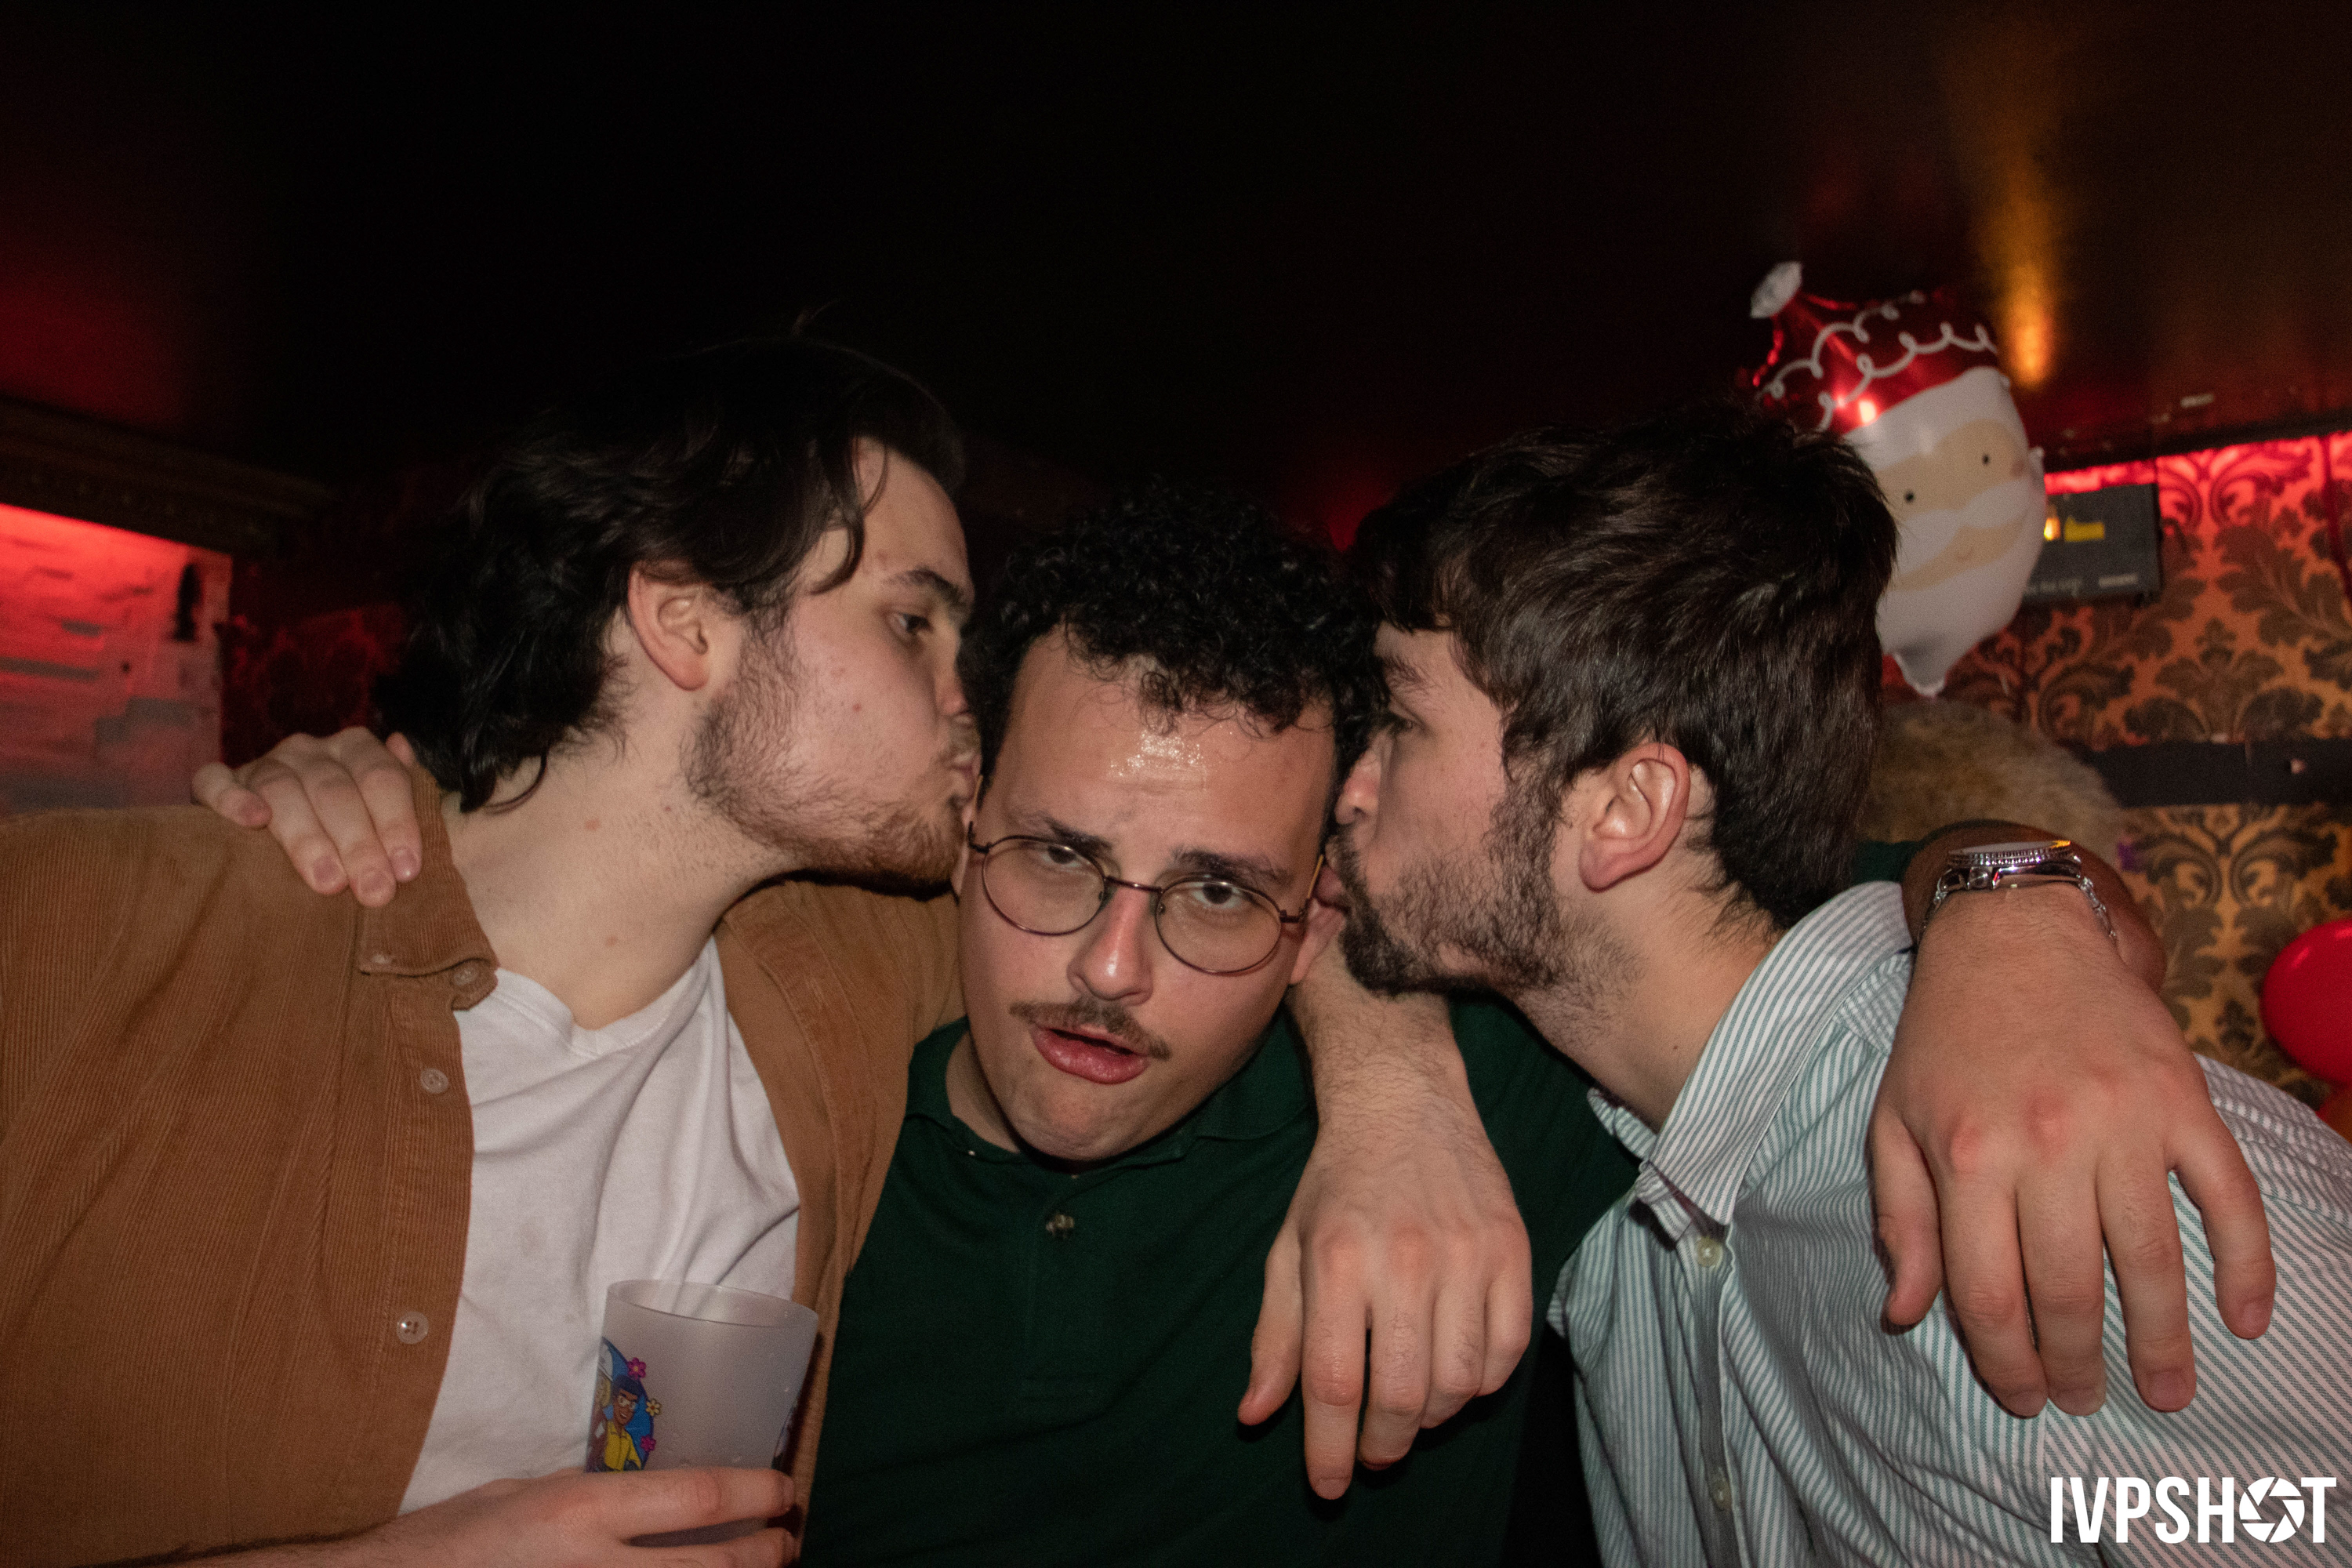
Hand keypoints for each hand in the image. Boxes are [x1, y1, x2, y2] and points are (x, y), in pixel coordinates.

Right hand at [192, 729, 424, 906]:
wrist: (289, 839)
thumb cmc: (352, 833)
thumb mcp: (387, 811)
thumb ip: (404, 787)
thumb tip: (402, 746)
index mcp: (356, 749)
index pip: (382, 777)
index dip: (398, 822)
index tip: (407, 871)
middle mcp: (310, 750)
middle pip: (336, 789)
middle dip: (359, 843)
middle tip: (374, 891)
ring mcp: (264, 764)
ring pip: (282, 790)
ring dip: (308, 837)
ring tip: (329, 882)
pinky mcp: (219, 784)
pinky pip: (216, 781)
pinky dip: (233, 798)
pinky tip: (254, 821)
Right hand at [203, 1465, 794, 1564]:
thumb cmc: (448, 1542)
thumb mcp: (521, 1495)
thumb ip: (588, 1499)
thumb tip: (650, 1500)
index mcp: (579, 1510)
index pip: (699, 1494)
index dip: (758, 1491)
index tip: (784, 1489)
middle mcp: (594, 1567)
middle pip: (714, 1566)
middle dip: (765, 1553)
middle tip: (787, 1541)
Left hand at [1242, 929, 1530, 1498]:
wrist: (1406, 1101)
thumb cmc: (1338, 1184)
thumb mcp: (1288, 1250)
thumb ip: (1275, 1336)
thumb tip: (1257, 1414)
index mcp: (1338, 1261)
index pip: (1335, 1382)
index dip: (1329, 1448)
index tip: (1327, 1484)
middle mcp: (1405, 1259)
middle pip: (1403, 1394)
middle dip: (1384, 1444)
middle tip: (1373, 1453)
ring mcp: (1467, 1255)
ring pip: (1461, 1382)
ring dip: (1433, 1419)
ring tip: (1411, 1412)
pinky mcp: (1513, 1249)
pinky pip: (1509, 1350)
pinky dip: (1483, 1383)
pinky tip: (1456, 1377)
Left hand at [1870, 835, 2274, 1418]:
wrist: (2014, 933)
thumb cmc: (1945, 1039)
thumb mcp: (1894, 1124)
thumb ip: (1902, 1222)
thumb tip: (1905, 1316)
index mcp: (1969, 1155)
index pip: (1989, 1294)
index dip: (2006, 1362)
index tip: (2024, 1396)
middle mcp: (2046, 1143)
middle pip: (2068, 1289)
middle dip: (2079, 1364)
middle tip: (2090, 1400)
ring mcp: (2122, 1121)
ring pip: (2151, 1259)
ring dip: (2162, 1338)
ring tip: (2169, 1389)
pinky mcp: (2182, 1100)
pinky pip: (2228, 1197)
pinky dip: (2247, 1265)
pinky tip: (2246, 1319)